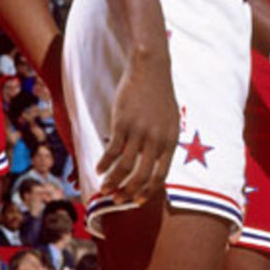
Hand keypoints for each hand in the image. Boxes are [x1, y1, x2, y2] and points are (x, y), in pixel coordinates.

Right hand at [96, 49, 178, 204]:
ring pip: (125, 167)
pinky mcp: (123, 123)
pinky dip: (105, 163)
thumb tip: (155, 162)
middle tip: (116, 200)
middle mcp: (156, 140)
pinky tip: (98, 169)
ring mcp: (139, 132)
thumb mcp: (170, 120)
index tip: (136, 201)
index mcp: (170, 141)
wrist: (151, 68)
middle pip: (141, 176)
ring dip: (113, 181)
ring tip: (104, 188)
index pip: (160, 175)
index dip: (147, 192)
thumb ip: (164, 141)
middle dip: (128, 192)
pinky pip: (112, 151)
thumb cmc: (159, 95)